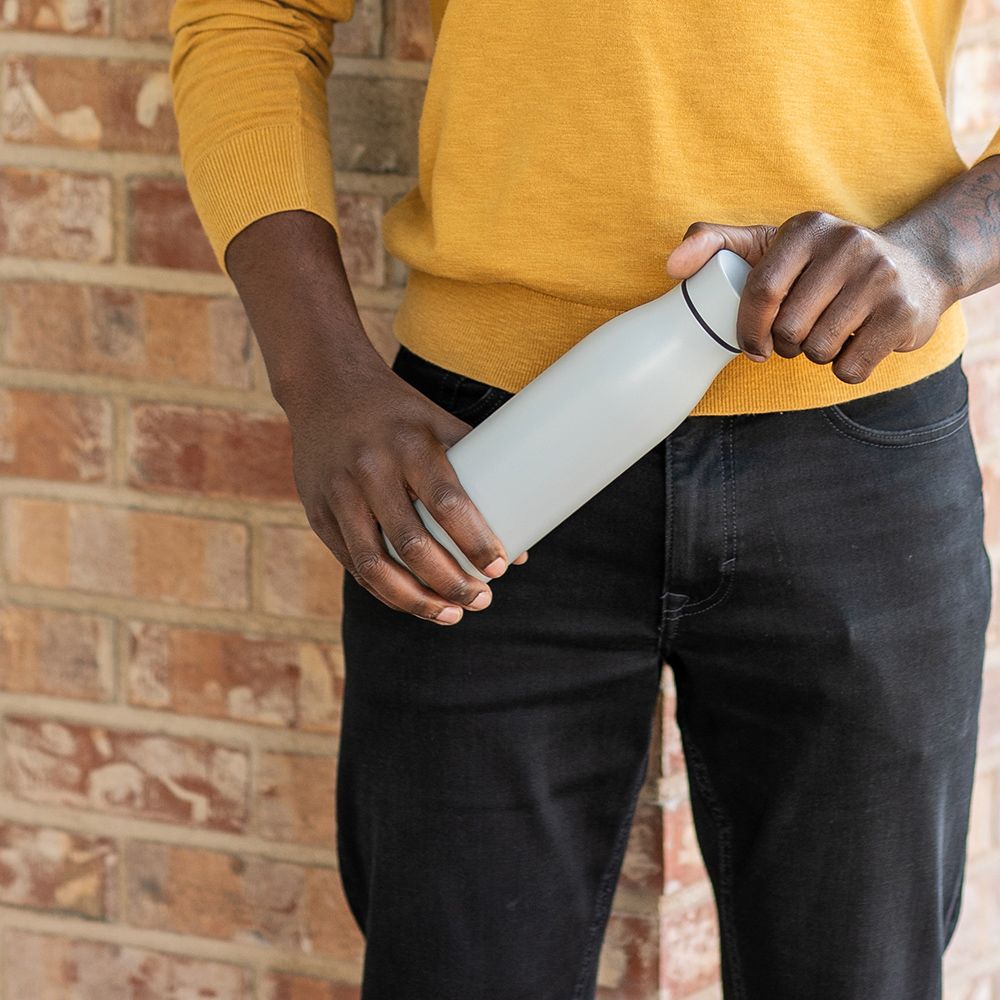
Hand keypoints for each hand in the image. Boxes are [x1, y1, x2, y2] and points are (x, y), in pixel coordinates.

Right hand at [283, 356, 527, 625]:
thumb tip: (519, 525)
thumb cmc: (397, 410)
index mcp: (408, 442)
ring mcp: (338, 493)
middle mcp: (369, 468)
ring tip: (451, 614)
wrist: (322, 384)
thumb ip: (475, 464)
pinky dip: (385, 590)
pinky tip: (413, 602)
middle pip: (411, 543)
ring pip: (375, 565)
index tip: (499, 567)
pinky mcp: (317, 513)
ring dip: (416, 600)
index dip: (474, 540)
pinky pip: (353, 564)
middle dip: (450, 582)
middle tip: (481, 599)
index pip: (446, 501)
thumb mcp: (435, 420)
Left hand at [664, 211, 956, 383]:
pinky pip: (850, 368)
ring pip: (818, 350)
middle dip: (784, 345)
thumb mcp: (772, 242)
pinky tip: (856, 345)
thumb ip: (715, 243)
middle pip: (788, 328)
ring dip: (815, 356)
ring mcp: (880, 278)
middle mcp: (847, 245)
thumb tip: (671, 266)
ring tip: (827, 335)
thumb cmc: (824, 263)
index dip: (748, 330)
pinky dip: (845, 369)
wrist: (917, 266)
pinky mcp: (903, 314)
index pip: (760, 292)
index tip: (751, 346)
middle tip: (796, 337)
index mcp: (807, 228)